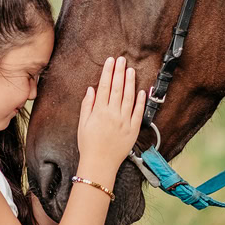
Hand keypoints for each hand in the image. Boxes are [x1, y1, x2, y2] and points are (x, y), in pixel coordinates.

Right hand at [77, 56, 145, 173]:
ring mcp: (124, 122)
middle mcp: (113, 114)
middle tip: (122, 60)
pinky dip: (140, 102)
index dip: (108, 72)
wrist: (99, 164)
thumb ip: (87, 105)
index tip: (111, 61)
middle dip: (120, 72)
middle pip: (118, 89)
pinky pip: (138, 113)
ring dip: (130, 83)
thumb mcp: (82, 124)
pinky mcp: (133, 130)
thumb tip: (91, 89)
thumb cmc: (88, 145)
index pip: (105, 86)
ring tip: (131, 70)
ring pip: (129, 98)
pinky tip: (141, 91)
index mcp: (99, 112)